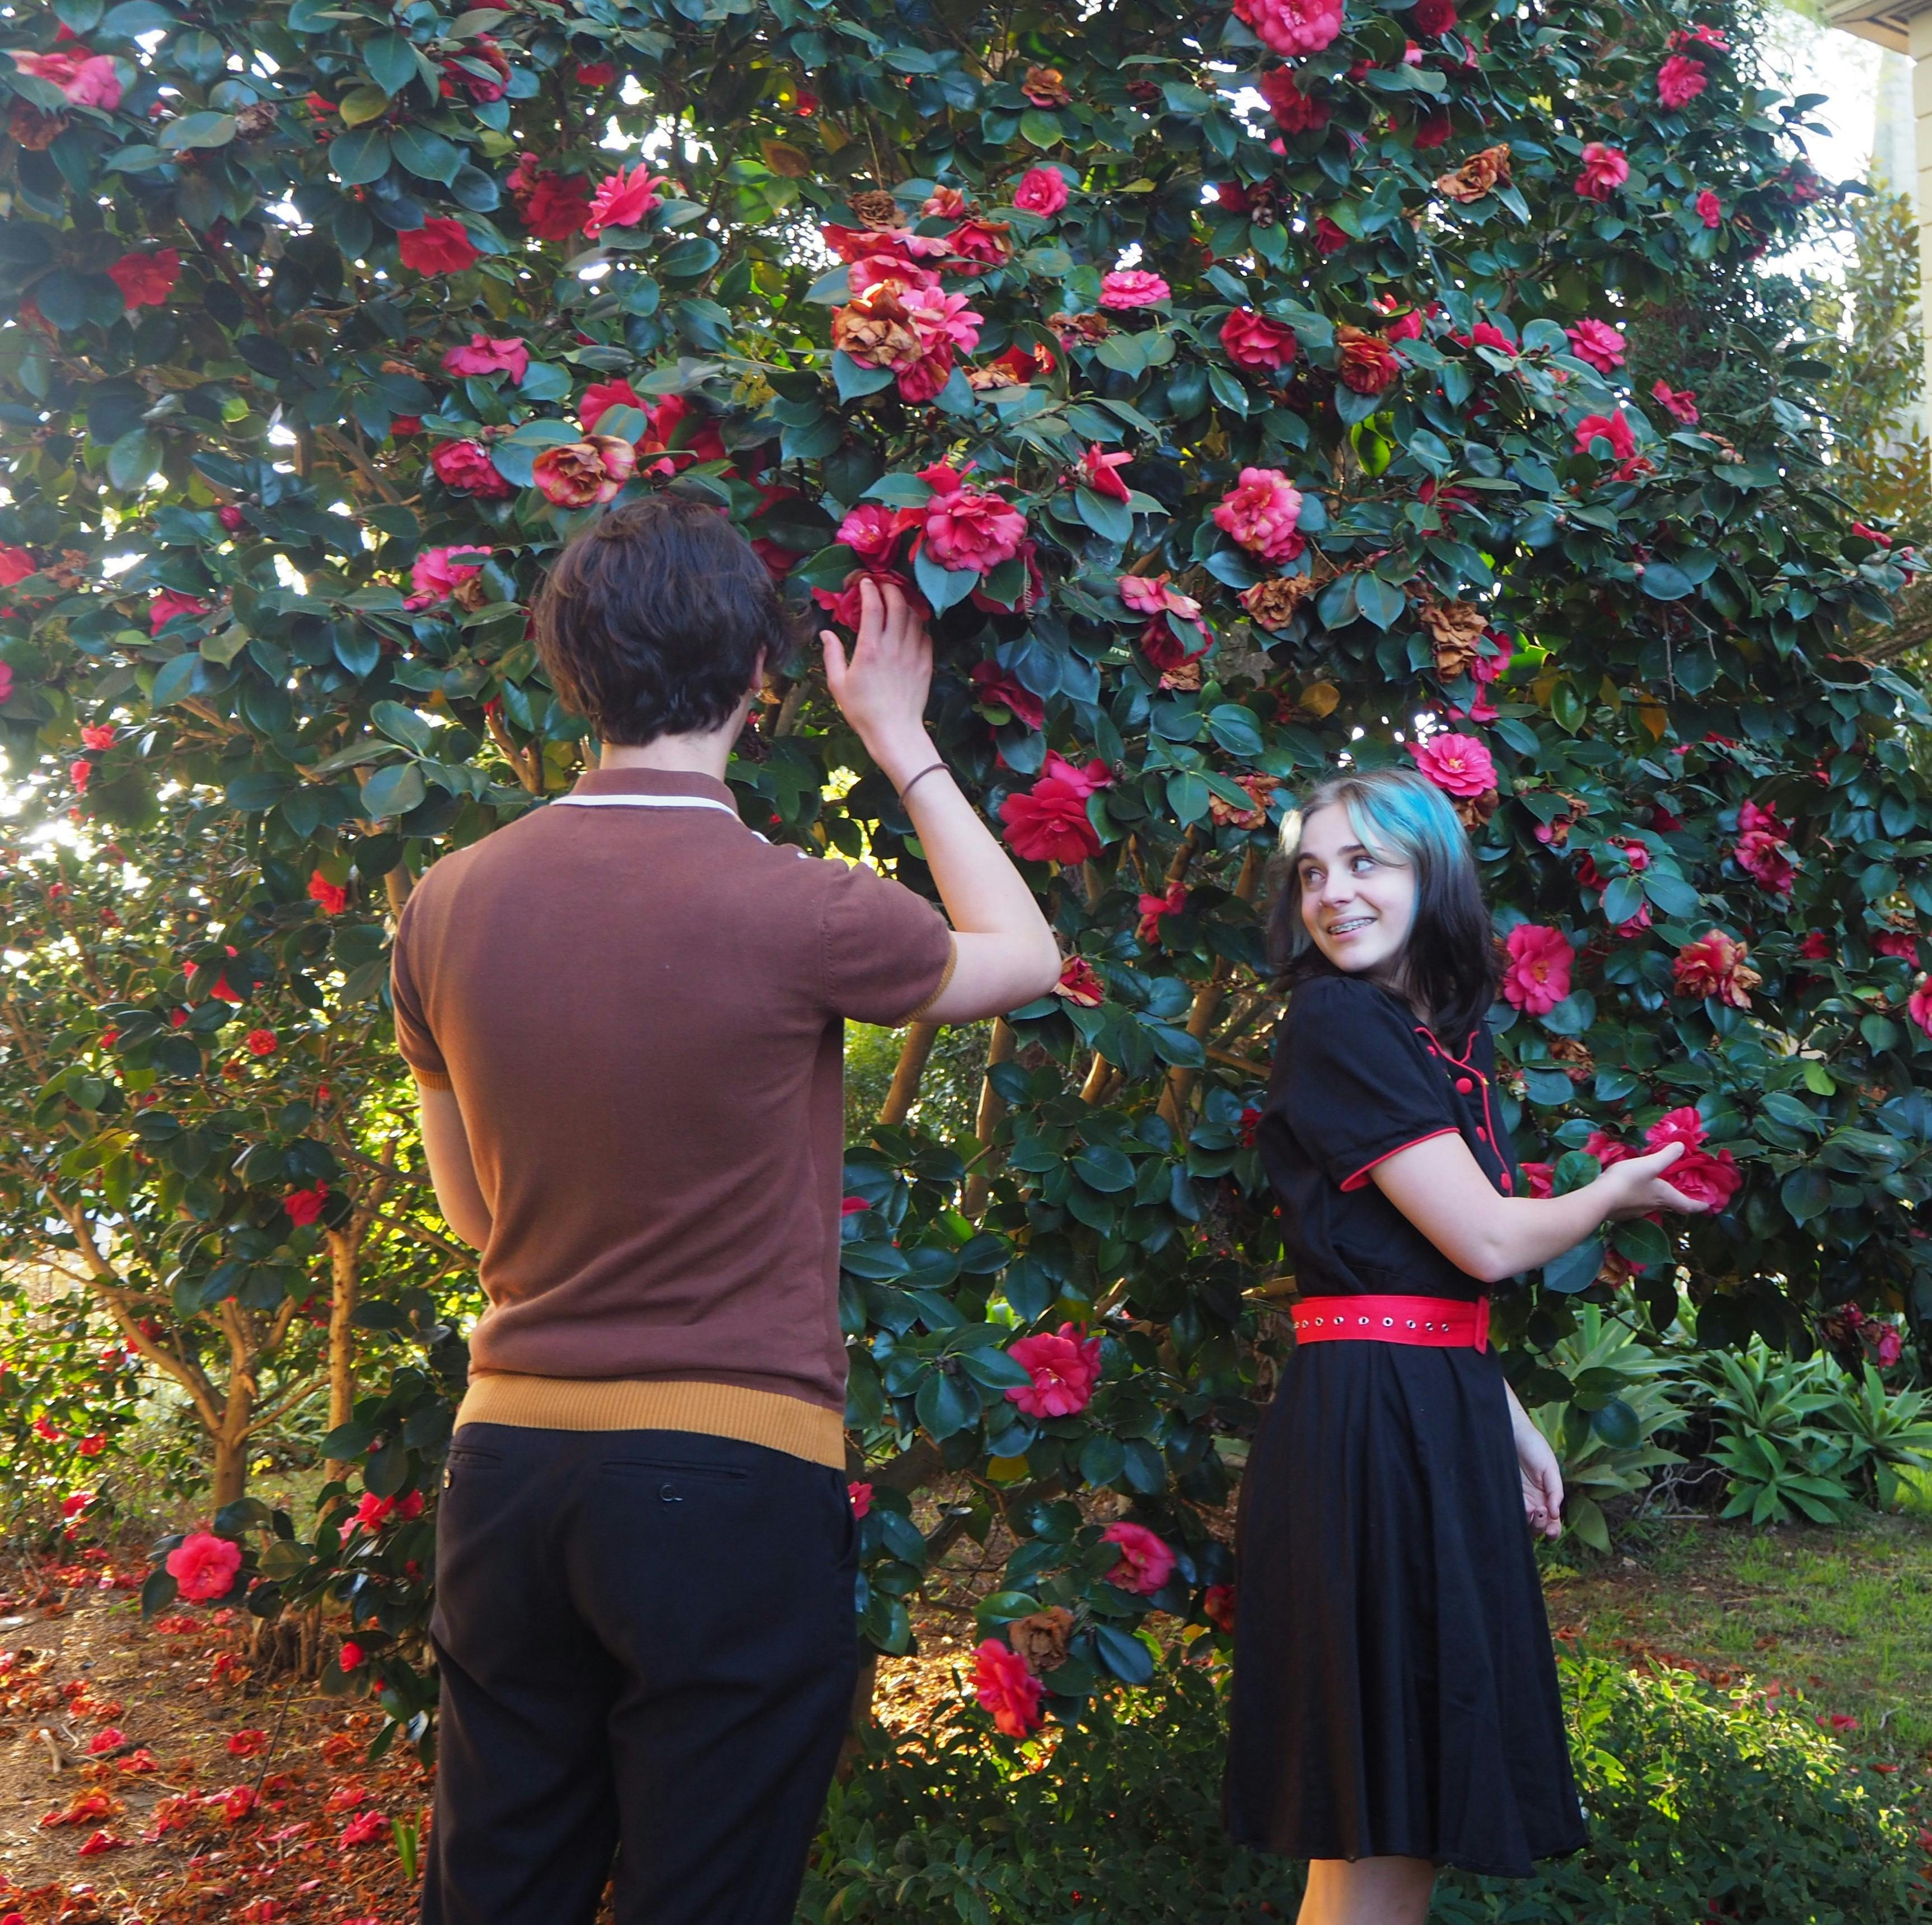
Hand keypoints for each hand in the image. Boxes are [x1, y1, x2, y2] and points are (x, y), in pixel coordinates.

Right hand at [821, 577, 934, 787]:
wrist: (894, 731)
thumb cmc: (862, 711)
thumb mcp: (838, 684)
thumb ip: (831, 655)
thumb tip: (826, 633)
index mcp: (870, 649)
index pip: (873, 606)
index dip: (869, 589)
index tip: (865, 582)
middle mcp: (894, 646)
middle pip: (898, 604)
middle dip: (890, 588)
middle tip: (883, 585)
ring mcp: (913, 654)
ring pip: (914, 616)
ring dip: (905, 604)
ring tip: (897, 602)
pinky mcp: (926, 664)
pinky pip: (926, 635)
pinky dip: (918, 625)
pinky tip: (910, 626)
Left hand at [1512, 1406, 1564, 1540]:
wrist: (1511, 1431)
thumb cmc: (1534, 1446)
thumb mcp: (1550, 1468)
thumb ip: (1555, 1491)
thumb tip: (1556, 1513)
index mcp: (1548, 1497)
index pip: (1553, 1522)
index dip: (1553, 1531)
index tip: (1552, 1530)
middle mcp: (1534, 1502)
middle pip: (1539, 1527)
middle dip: (1542, 1528)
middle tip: (1541, 1514)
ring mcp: (1519, 1499)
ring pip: (1524, 1523)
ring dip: (1530, 1523)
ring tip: (1533, 1510)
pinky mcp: (1505, 1493)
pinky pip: (1510, 1510)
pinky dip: (1516, 1515)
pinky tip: (1522, 1507)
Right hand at [1600, 1140, 1707, 1219]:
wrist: (1599, 1199)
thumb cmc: (1628, 1181)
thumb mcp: (1650, 1164)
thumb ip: (1667, 1155)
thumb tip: (1682, 1146)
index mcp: (1665, 1197)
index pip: (1688, 1205)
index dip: (1699, 1205)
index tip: (1708, 1205)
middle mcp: (1654, 1207)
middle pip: (1672, 1207)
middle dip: (1679, 1201)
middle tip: (1684, 1194)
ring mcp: (1637, 1212)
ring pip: (1654, 1206)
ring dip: (1660, 1199)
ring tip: (1658, 1188)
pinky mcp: (1623, 1212)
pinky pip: (1637, 1205)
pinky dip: (1641, 1198)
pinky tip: (1633, 1191)